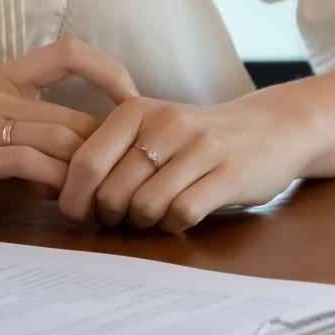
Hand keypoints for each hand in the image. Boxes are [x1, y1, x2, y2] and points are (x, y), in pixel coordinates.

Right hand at [0, 37, 139, 211]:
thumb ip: (22, 128)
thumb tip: (72, 153)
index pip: (66, 50)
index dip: (107, 69)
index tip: (130, 99)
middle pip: (73, 115)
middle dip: (105, 150)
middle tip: (118, 176)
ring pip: (59, 140)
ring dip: (85, 173)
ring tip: (92, 195)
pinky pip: (31, 165)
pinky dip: (55, 183)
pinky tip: (58, 198)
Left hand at [58, 89, 319, 232]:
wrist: (272, 127)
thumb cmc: (197, 137)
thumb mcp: (150, 128)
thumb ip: (112, 152)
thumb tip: (63, 193)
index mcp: (135, 110)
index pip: (85, 162)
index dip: (74, 197)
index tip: (77, 212)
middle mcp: (166, 123)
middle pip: (112, 191)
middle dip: (109, 215)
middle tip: (119, 218)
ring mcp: (200, 147)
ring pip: (145, 205)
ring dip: (143, 222)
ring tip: (151, 215)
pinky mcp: (230, 173)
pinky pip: (183, 213)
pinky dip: (174, 224)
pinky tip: (179, 216)